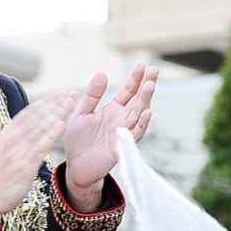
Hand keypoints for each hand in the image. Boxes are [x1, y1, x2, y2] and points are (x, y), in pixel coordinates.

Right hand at [0, 92, 76, 228]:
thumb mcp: (7, 150)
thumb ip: (19, 138)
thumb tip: (33, 128)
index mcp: (9, 133)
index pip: (30, 112)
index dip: (47, 101)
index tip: (61, 92)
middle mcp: (13, 138)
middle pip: (37, 115)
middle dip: (55, 102)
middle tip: (71, 92)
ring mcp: (18, 151)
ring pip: (40, 127)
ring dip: (56, 113)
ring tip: (70, 102)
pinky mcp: (24, 165)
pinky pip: (39, 147)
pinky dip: (50, 134)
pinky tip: (61, 124)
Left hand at [63, 63, 157, 209]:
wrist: (76, 166)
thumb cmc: (79, 140)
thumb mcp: (82, 113)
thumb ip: (92, 95)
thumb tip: (102, 73)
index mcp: (113, 110)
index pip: (128, 91)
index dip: (135, 78)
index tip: (142, 64)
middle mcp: (122, 119)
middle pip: (138, 99)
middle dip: (146, 85)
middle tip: (154, 70)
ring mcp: (124, 132)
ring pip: (139, 114)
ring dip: (146, 100)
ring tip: (150, 85)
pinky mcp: (122, 147)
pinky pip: (134, 134)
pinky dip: (141, 123)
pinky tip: (147, 111)